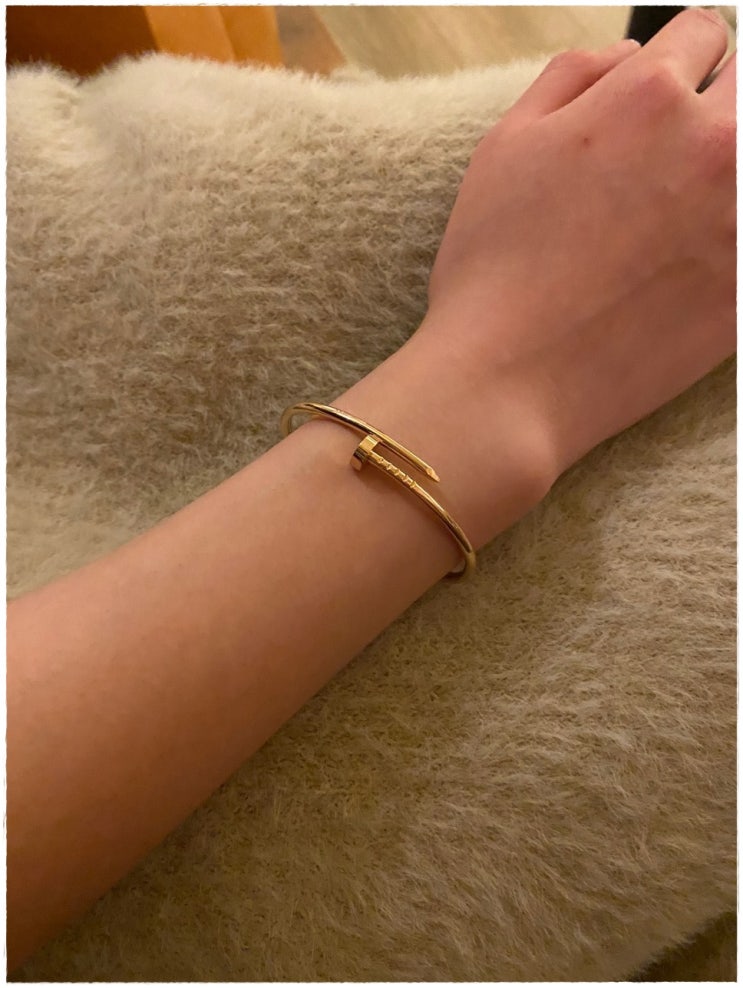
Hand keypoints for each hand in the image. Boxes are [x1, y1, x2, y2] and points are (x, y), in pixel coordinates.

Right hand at [423, 9, 734, 478]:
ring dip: (725, 173)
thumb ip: (572, 77)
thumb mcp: (505, 147)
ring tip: (676, 213)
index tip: (660, 98)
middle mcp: (715, 146)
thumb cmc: (493, 268)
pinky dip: (728, 238)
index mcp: (649, 97)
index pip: (705, 33)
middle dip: (716, 105)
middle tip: (670, 156)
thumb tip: (628, 53)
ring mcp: (741, 221)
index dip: (676, 62)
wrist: (509, 382)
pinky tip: (684, 263)